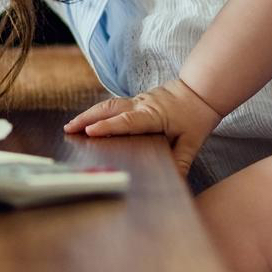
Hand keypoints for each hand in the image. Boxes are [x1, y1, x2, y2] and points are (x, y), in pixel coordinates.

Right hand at [64, 79, 219, 173]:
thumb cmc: (197, 116)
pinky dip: (98, 112)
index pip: (127, 121)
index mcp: (154, 115)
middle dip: (87, 118)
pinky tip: (88, 121)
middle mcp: (142, 105)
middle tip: (69, 129)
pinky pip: (114, 105)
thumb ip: (182, 161)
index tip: (90, 131)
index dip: (108, 127)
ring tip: (71, 126)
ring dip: (89, 114)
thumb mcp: (193, 142)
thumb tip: (175, 181)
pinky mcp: (137, 100)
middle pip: (109, 109)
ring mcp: (138, 100)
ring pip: (108, 105)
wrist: (202, 90)